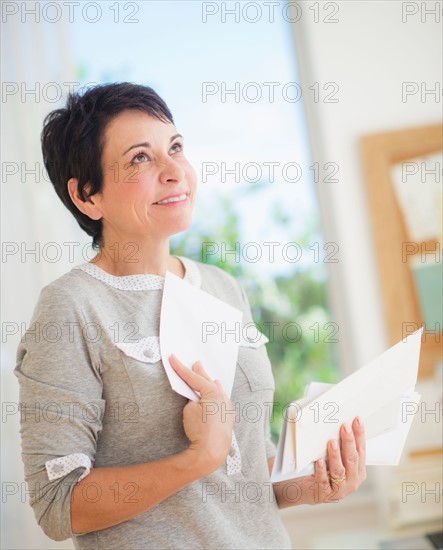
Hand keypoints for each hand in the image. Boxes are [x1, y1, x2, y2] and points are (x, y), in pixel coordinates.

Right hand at [169, 354, 233, 474]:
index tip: (172, 358)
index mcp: (213, 392)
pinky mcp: (228, 418)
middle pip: (207, 381)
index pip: (193, 378)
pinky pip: (221, 400)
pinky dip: (216, 394)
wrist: (211, 451)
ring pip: (217, 390)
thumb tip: (198, 399)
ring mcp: (227, 407)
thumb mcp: (189, 410)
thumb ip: (193, 399)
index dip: (181, 368)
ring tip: (207, 375)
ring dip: (210, 383)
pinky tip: (218, 391)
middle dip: (200, 372)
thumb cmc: (200, 430)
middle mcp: (223, 397)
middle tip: (195, 362)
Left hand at [307, 416, 366, 503]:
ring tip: (331, 442)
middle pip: (352, 459)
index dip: (360, 434)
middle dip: (349, 441)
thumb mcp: (335, 458)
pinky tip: (318, 461)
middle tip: (344, 427)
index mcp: (358, 471)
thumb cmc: (323, 470)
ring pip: (339, 471)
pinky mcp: (324, 494)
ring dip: (335, 456)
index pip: (361, 450)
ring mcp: (339, 490)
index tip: (357, 420)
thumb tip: (340, 423)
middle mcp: (352, 481)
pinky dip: (321, 471)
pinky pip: (323, 481)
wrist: (305, 489)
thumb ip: (340, 446)